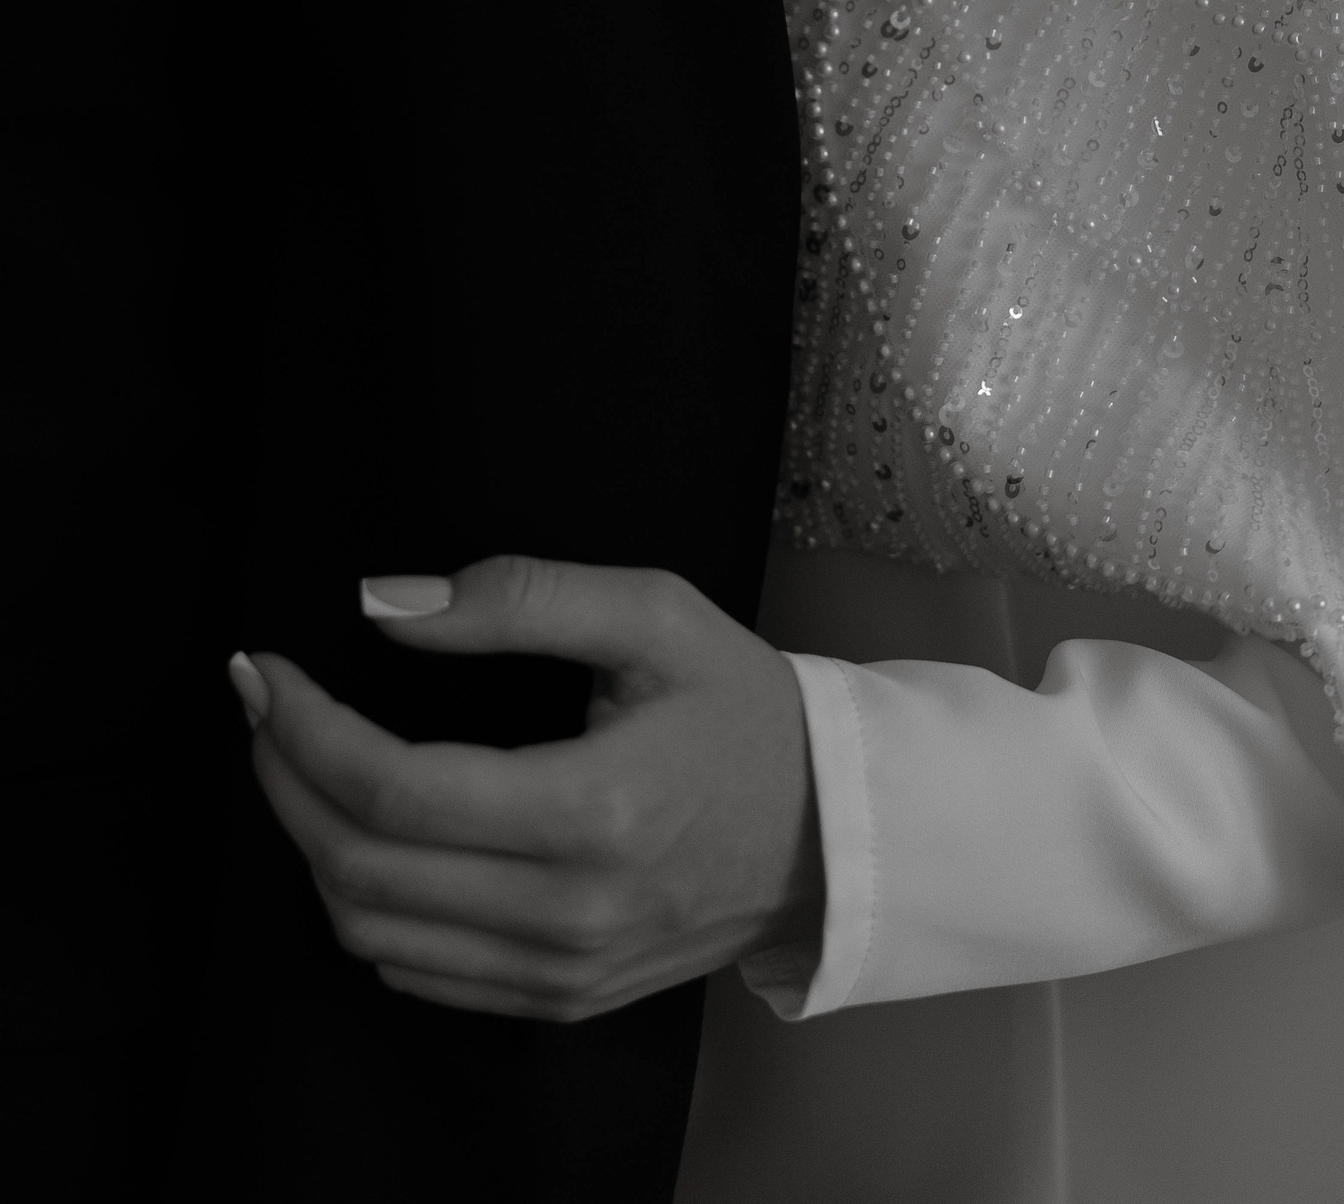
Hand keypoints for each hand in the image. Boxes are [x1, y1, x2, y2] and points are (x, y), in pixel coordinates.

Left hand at [234, 555, 823, 1021]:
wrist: (830, 825)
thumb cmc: (741, 706)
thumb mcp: (653, 613)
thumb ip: (520, 595)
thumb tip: (382, 605)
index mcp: (593, 809)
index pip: (393, 790)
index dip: (304, 729)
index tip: (262, 671)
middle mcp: (569, 910)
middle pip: (361, 869)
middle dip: (284, 781)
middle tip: (264, 707)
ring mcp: (562, 971)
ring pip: (371, 932)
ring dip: (309, 845)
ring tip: (299, 764)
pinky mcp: (559, 999)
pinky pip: (416, 973)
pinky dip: (363, 906)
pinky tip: (363, 835)